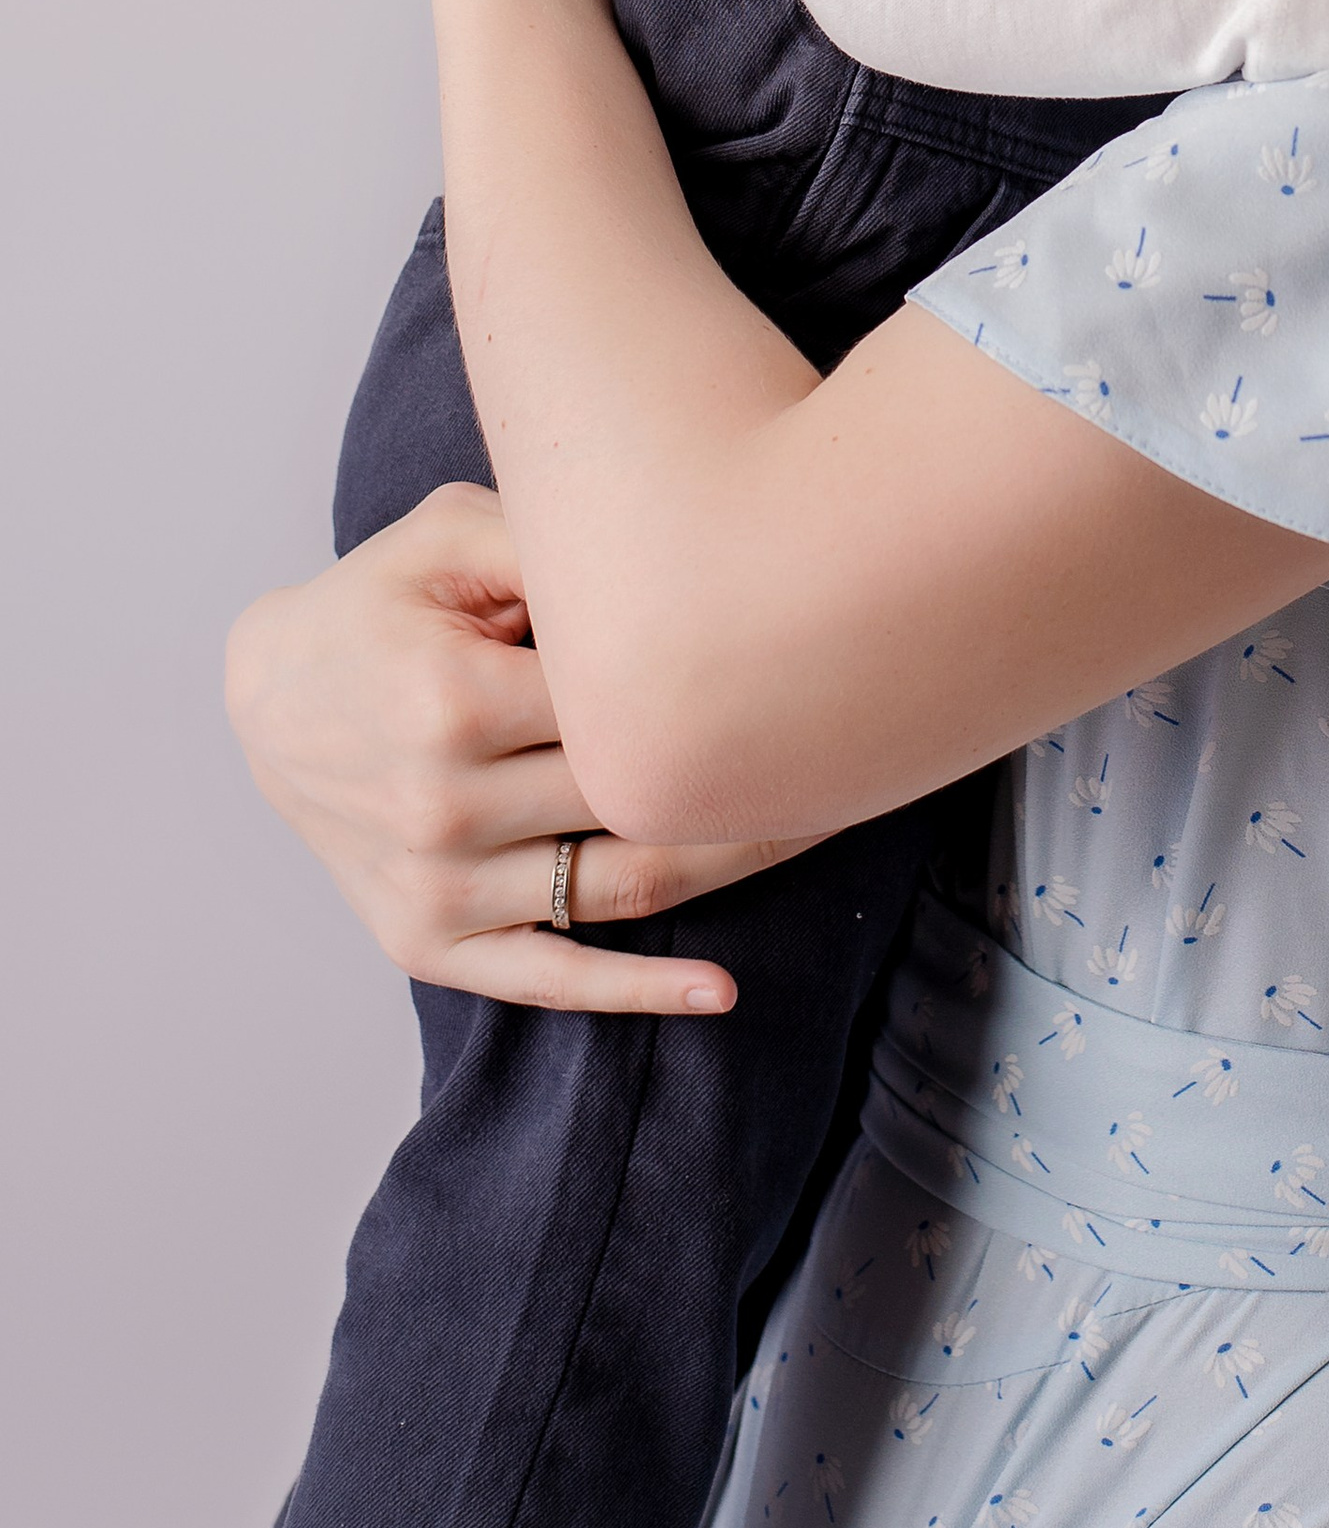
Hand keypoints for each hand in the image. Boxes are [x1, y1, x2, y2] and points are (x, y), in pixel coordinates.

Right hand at [224, 483, 812, 1014]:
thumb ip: (555, 537)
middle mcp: (442, 805)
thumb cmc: (381, 601)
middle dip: (753, 774)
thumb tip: (681, 553)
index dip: (732, 681)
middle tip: (860, 746)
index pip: (626, 702)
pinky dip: (639, 993)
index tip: (822, 666)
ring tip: (827, 829)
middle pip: (637, 797)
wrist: (269, 696)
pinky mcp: (427, 943)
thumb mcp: (452, 534)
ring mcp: (434, 888)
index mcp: (452, 701)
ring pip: (617, 889)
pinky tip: (722, 992)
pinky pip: (548, 981)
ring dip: (730, 866)